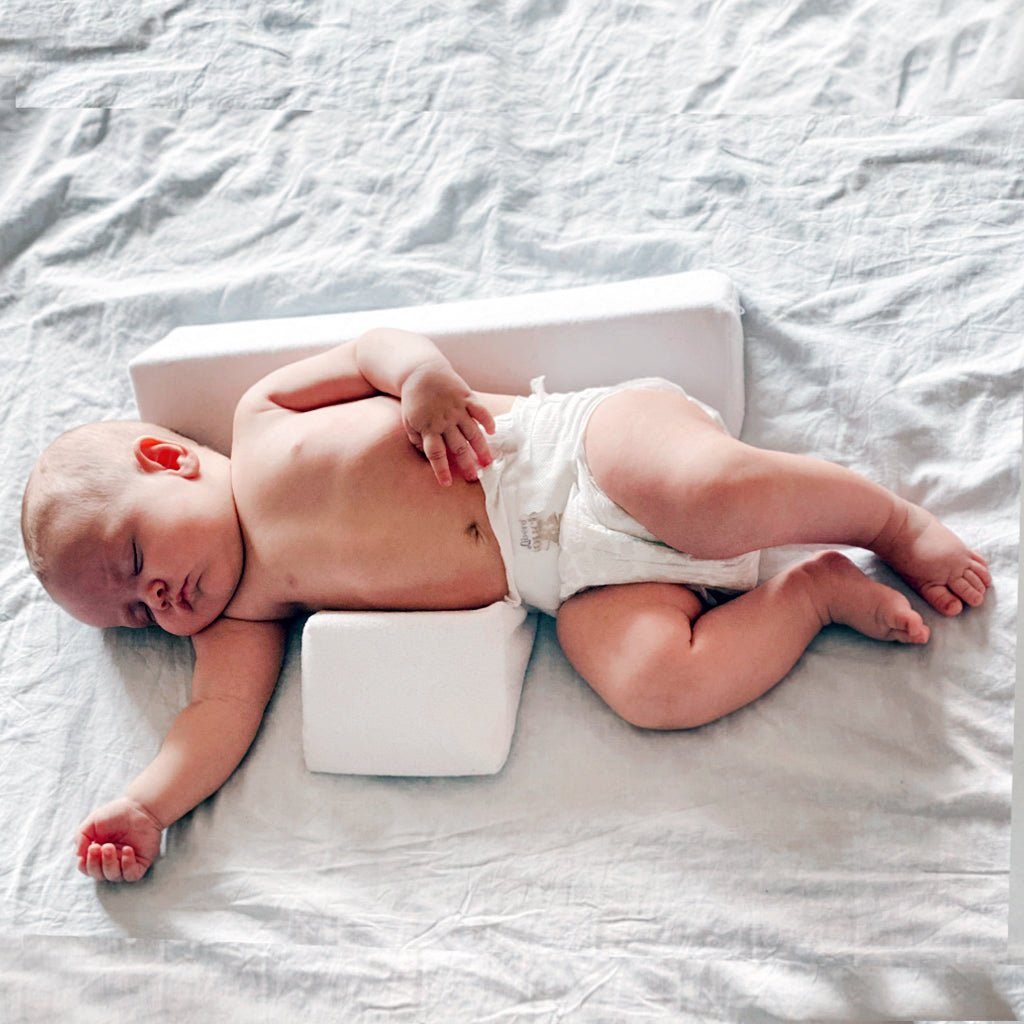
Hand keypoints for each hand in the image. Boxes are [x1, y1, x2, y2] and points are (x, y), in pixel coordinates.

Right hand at [75, 796, 162, 882]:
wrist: (141, 807)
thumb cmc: (116, 813)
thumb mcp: (92, 822)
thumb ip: (81, 837)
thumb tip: (78, 855)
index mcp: (98, 854)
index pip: (87, 869)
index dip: (85, 865)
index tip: (88, 850)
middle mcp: (112, 860)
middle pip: (99, 875)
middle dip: (95, 863)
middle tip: (98, 847)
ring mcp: (126, 862)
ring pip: (113, 876)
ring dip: (109, 864)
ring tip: (110, 846)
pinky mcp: (141, 862)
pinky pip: (131, 875)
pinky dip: (127, 867)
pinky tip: (128, 851)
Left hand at [400, 361, 496, 485]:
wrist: (421, 371)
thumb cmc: (415, 400)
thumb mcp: (409, 421)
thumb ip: (417, 439)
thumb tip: (427, 455)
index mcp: (428, 428)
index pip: (435, 453)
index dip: (441, 469)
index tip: (446, 483)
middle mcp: (444, 420)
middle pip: (457, 447)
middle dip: (466, 464)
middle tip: (473, 478)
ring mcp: (457, 408)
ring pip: (472, 432)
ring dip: (481, 448)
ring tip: (489, 462)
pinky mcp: (466, 397)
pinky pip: (480, 410)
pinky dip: (487, 421)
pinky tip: (492, 432)